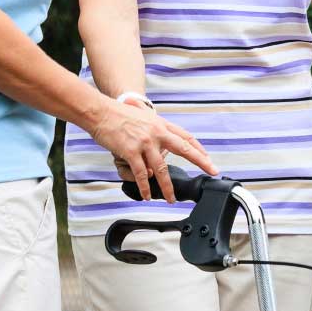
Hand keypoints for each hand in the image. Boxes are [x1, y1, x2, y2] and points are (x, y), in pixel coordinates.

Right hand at [91, 99, 218, 202]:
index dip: (199, 149)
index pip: (186, 137)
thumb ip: (154, 129)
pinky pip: (141, 174)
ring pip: (162, 169)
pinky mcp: (131, 152)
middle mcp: (156, 132)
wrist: (100, 112)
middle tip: (211, 171)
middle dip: (201, 161)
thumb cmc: (118, 114)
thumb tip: (161, 141)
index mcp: (161, 124)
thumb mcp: (143, 117)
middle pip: (184, 149)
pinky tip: (147, 194)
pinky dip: (145, 186)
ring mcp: (144, 142)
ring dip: (167, 186)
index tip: (208, 159)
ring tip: (171, 198)